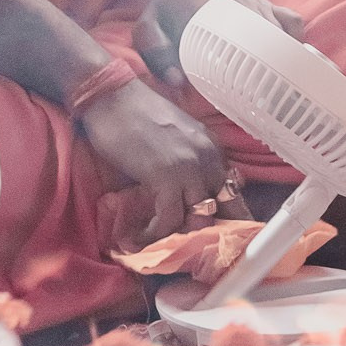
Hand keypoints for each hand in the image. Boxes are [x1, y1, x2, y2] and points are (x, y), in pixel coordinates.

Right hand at [75, 72, 228, 246]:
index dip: (230, 216)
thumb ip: (187, 162)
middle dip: (212, 233)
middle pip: (226, 207)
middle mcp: (208, 157)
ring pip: (200, 218)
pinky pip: (170, 219)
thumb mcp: (175, 137)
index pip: (234, 190)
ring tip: (158, 244)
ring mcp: (189, 166)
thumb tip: (187, 197)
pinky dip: (155, 234)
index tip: (220, 237)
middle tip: (192, 250)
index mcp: (211, 148)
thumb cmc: (134, 113)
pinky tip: (140, 238)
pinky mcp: (166, 176)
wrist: (111, 95)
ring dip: (179, 237)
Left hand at [133, 0, 302, 84]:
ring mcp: (254, 2)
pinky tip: (290, 62)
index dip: (246, 64)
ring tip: (282, 89)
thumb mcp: (147, 28)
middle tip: (268, 100)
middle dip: (272, 70)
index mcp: (204, 6)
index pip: (232, 35)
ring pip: (281, 32)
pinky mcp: (266, 4)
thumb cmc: (165, 10)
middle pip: (265, 37)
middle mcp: (235, 1)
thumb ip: (155, 52)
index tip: (250, 92)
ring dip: (285, 59)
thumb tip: (177, 82)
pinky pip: (292, 21)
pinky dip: (295, 42)